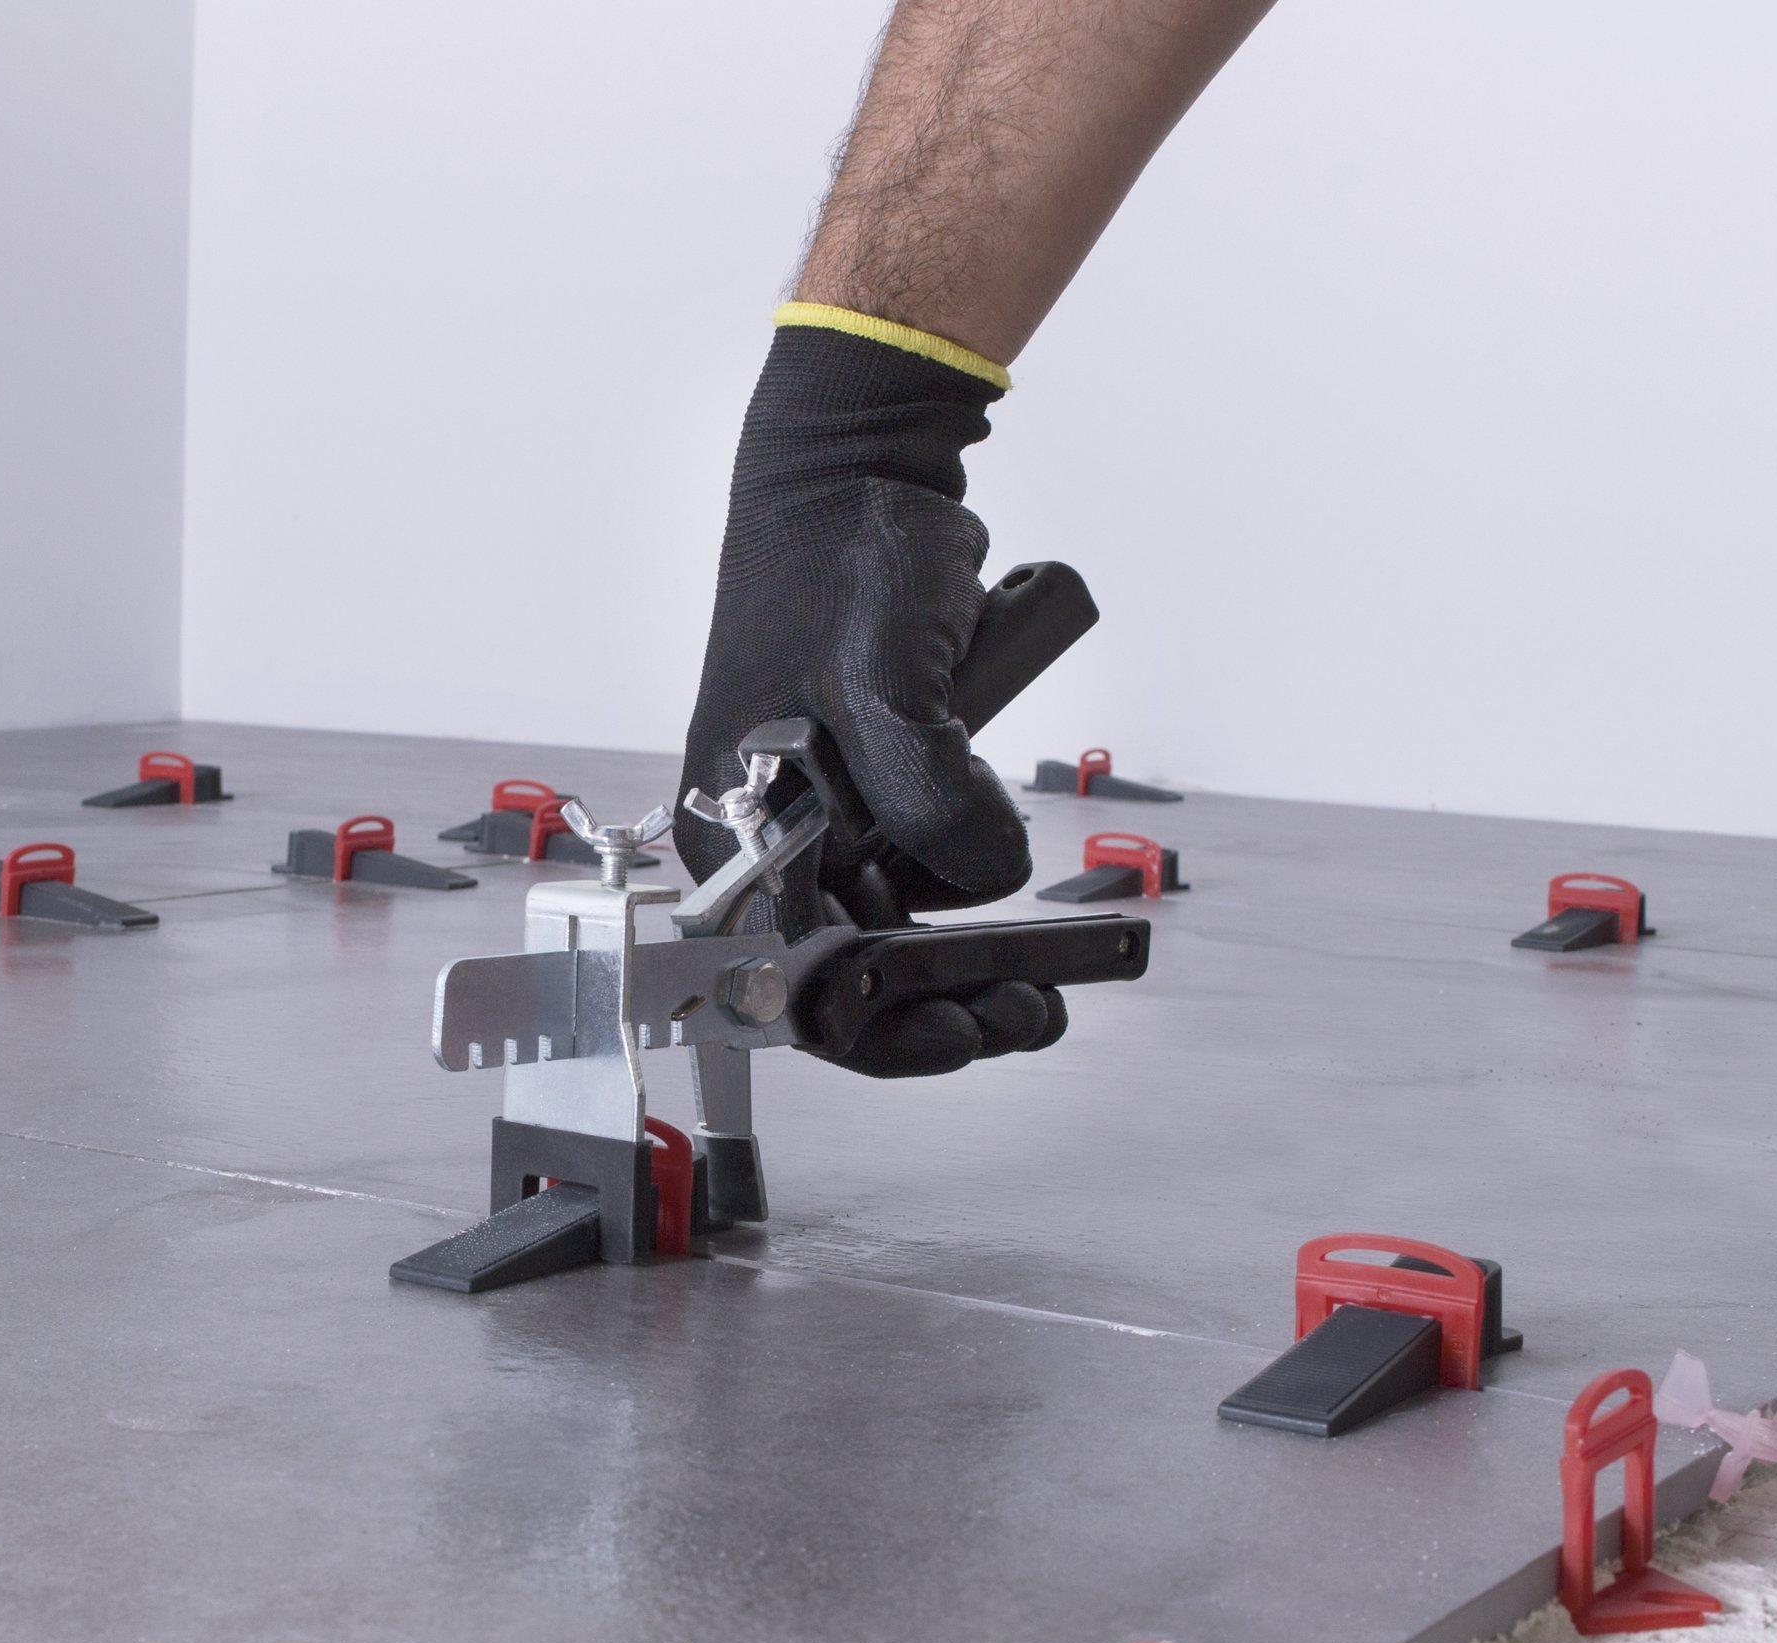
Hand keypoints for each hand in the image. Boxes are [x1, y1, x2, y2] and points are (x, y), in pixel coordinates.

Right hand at [675, 316, 1061, 1077]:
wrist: (858, 473)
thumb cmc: (835, 566)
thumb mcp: (883, 688)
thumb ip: (931, 796)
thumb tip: (986, 880)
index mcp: (733, 838)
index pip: (792, 979)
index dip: (878, 1026)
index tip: (962, 1035)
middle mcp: (767, 842)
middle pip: (849, 965)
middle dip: (939, 999)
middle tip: (1031, 1012)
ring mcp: (820, 814)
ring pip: (891, 922)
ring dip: (962, 953)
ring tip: (1043, 972)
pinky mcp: (869, 782)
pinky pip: (916, 864)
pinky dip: (962, 887)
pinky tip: (1008, 890)